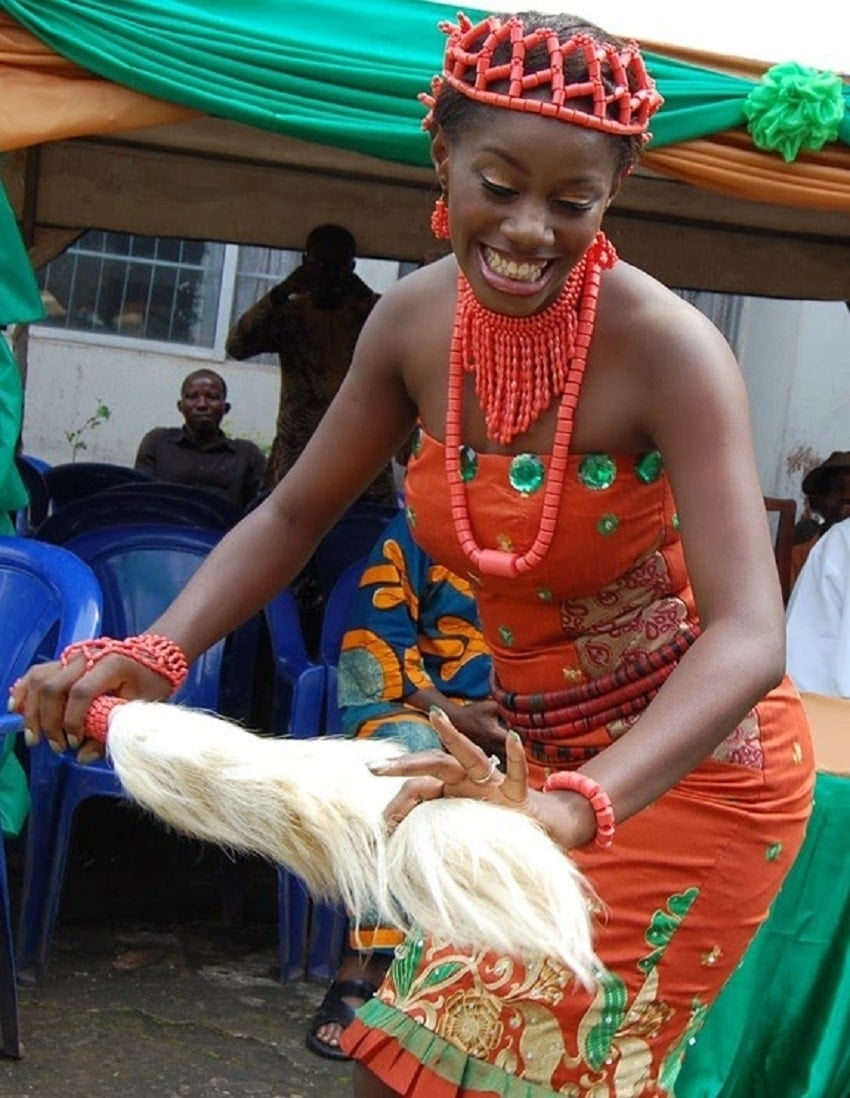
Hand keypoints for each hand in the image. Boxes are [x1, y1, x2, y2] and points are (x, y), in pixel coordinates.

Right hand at [9, 652, 171, 759]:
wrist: (153, 656)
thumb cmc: (150, 683)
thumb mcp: (139, 708)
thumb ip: (111, 731)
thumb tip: (83, 757)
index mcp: (110, 664)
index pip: (80, 692)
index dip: (72, 720)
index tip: (75, 742)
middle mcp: (87, 656)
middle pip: (53, 687)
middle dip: (49, 722)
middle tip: (56, 746)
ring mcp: (73, 657)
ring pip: (40, 679)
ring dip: (32, 710)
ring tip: (34, 736)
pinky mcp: (64, 661)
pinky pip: (37, 673)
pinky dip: (24, 690)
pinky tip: (16, 708)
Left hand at [368, 706, 530, 831]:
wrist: (528, 831)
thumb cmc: (487, 828)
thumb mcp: (453, 830)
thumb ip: (424, 825)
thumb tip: (386, 834)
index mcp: (450, 788)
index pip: (418, 787)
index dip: (398, 803)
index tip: (381, 826)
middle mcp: (468, 778)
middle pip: (433, 763)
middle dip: (404, 764)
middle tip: (373, 768)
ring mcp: (492, 782)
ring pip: (470, 754)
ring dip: (453, 734)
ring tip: (436, 715)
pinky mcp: (516, 793)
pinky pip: (516, 772)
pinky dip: (516, 756)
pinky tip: (513, 738)